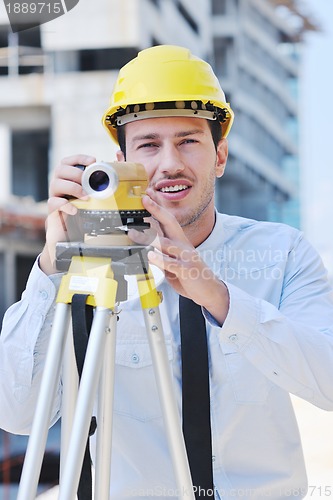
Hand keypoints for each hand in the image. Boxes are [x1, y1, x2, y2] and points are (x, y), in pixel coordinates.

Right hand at [39, 154, 95, 274]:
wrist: (73, 232)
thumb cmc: (86, 209)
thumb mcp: (95, 193)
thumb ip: (104, 177)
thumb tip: (118, 158)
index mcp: (68, 177)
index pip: (68, 161)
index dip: (80, 158)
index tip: (93, 160)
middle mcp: (59, 184)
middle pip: (60, 169)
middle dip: (76, 173)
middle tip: (88, 182)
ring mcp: (54, 196)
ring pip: (56, 183)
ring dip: (72, 188)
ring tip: (86, 196)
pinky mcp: (52, 210)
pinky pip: (53, 203)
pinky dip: (65, 205)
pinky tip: (75, 209)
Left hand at [129, 192, 228, 324]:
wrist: (209, 291)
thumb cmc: (190, 275)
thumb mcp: (173, 263)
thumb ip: (160, 255)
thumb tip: (145, 248)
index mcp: (179, 242)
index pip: (167, 220)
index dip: (157, 207)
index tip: (147, 196)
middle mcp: (183, 245)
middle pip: (170, 223)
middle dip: (157, 210)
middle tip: (144, 199)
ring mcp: (185, 256)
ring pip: (166, 243)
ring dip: (149, 237)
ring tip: (133, 234)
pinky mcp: (186, 269)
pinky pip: (171, 263)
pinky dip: (160, 259)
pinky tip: (150, 255)